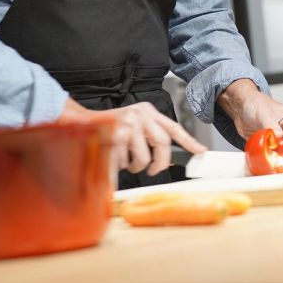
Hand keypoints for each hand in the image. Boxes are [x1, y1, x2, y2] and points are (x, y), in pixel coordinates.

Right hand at [60, 98, 205, 175]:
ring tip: (127, 162)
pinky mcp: (114, 137)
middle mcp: (140, 115)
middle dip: (159, 163)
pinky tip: (114, 157)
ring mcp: (127, 125)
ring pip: (143, 157)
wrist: (82, 122)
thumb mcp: (135, 123)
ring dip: (135, 166)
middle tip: (152, 171)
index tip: (201, 151)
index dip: (189, 141)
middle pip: (163, 144)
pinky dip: (120, 166)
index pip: (173, 127)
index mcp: (148, 111)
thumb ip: (151, 134)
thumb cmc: (111, 126)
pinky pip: (125, 162)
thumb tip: (167, 158)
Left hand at [217, 79, 282, 163]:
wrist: (243, 108)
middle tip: (282, 166)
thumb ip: (271, 124)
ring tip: (273, 164)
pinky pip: (280, 158)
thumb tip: (279, 135)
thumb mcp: (263, 113)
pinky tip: (268, 162)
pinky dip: (275, 162)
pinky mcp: (277, 147)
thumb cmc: (256, 104)